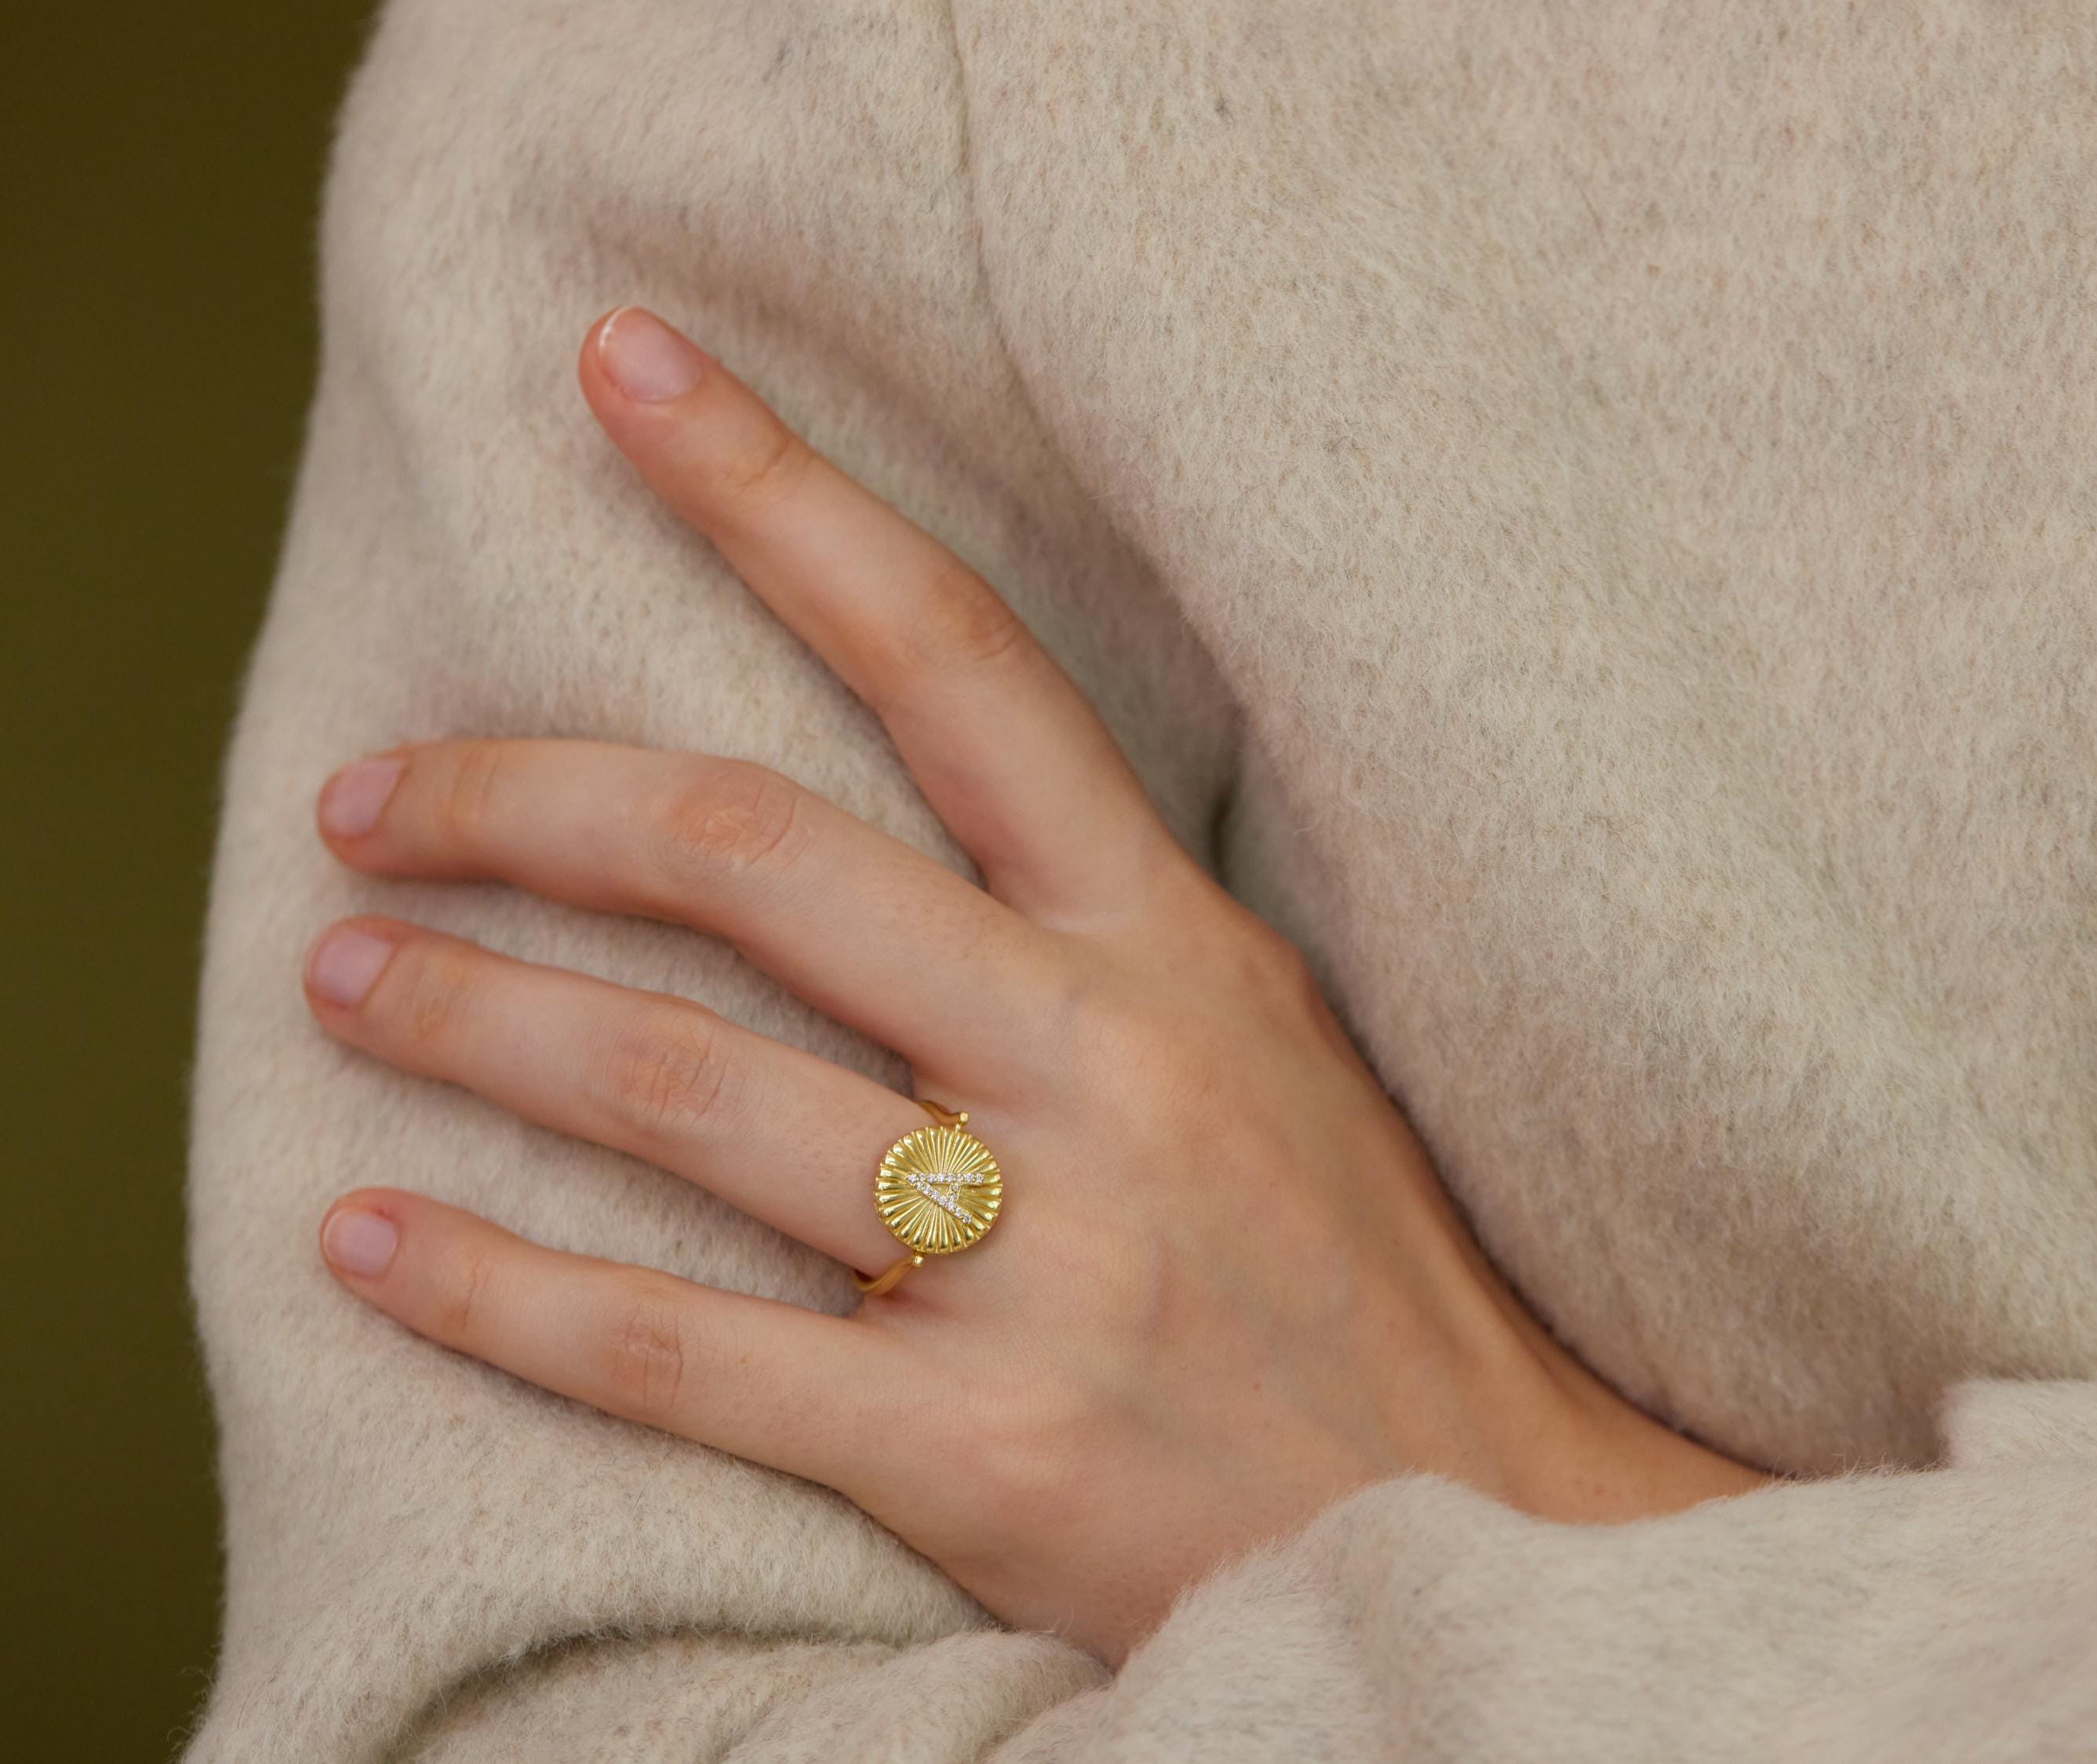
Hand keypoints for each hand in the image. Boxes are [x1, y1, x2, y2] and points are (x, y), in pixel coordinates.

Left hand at [304, 307, 1765, 1660]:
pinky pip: (675, 1353)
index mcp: (1174, 943)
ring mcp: (1039, 1262)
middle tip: (364, 802)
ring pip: (683, 1091)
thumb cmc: (1357, 1271)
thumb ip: (1095, 923)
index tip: (623, 369)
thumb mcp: (1264, 1037)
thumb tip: (897, 809)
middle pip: (753, 861)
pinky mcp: (970, 1451)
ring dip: (472, 1019)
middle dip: (522, 802)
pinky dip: (497, 1293)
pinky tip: (371, 1245)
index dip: (781, 497)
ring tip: (339, 984)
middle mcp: (1100, 1066)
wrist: (1479, 1532)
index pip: (957, 661)